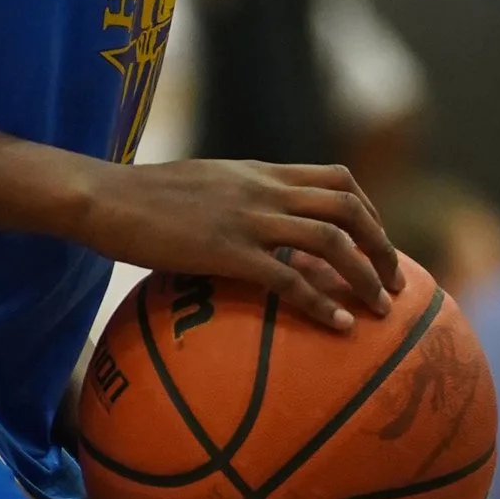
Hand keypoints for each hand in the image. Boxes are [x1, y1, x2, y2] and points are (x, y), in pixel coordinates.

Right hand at [82, 159, 401, 331]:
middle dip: (382, 245)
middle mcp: (264, 190)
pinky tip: (339, 326)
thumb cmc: (141, 198)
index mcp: (260, 172)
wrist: (104, 197)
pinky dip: (322, 303)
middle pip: (349, 208)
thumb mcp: (202, 185)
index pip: (336, 179)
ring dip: (365, 275)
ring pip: (331, 241)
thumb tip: (255, 232)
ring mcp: (248, 219)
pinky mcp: (227, 251)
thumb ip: (236, 200)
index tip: (377, 244)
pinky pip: (289, 279)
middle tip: (395, 283)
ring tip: (381, 308)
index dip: (369, 212)